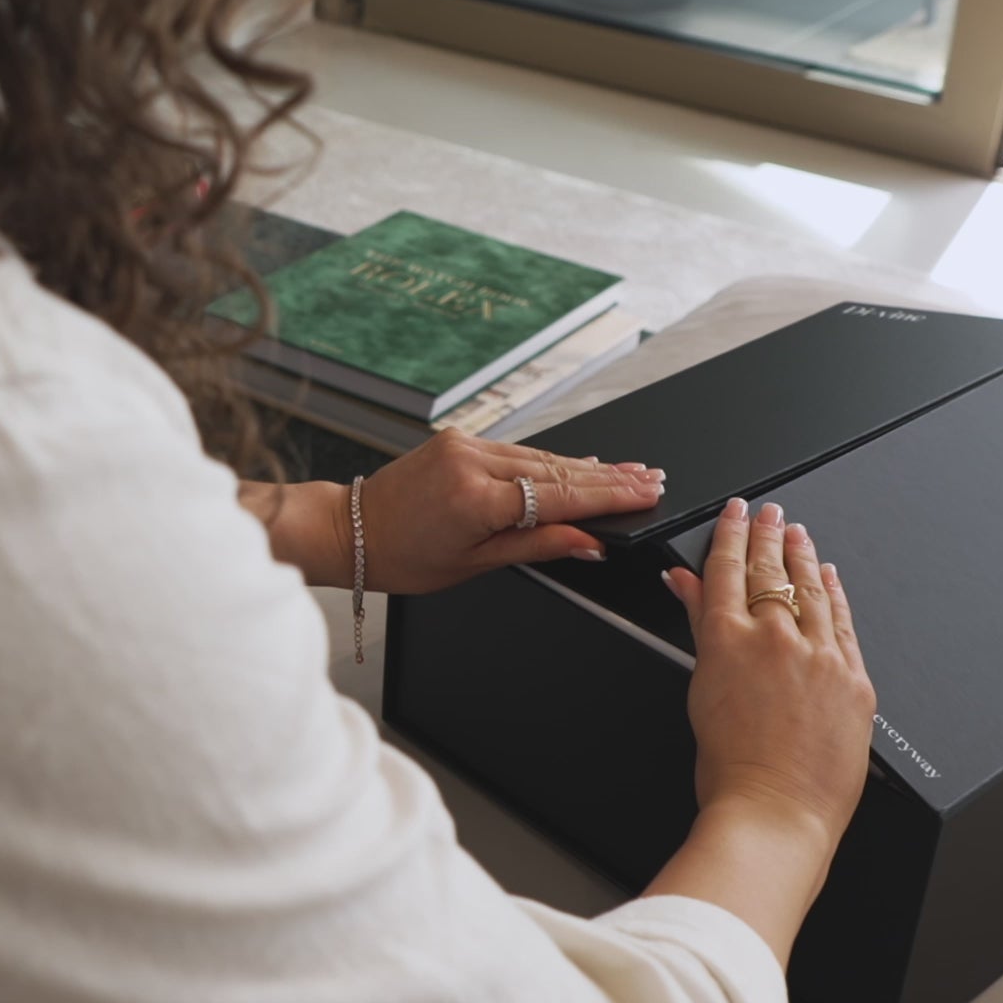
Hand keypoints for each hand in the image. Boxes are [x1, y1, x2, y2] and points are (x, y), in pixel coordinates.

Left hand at [345, 429, 666, 594]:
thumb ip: (537, 546)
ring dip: (587, 467)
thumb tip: (589, 543)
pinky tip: (581, 464)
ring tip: (630, 471)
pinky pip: (517, 450)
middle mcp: (472, 462)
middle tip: (652, 477)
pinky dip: (550, 461)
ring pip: (540, 457)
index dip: (610, 495)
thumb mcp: (475, 564)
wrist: (350, 530)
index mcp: (476, 500)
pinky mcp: (459, 439)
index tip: (646, 492)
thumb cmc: (402, 557)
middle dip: (610, 477)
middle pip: (558, 471)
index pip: (561, 496)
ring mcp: (465, 445)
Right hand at [664, 497, 875, 845]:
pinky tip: (830, 577)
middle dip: (768, 534)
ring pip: (810, 589)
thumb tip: (685, 584)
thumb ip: (699, 626)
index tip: (737, 512)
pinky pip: (843, 622)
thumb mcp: (702, 688)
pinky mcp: (853, 678)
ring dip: (803, 555)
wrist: (775, 812)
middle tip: (770, 512)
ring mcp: (819, 655)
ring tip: (798, 533)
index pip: (727, 569)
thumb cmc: (730, 769)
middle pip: (770, 570)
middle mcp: (775, 638)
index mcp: (727, 640)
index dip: (731, 534)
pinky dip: (835, 594)